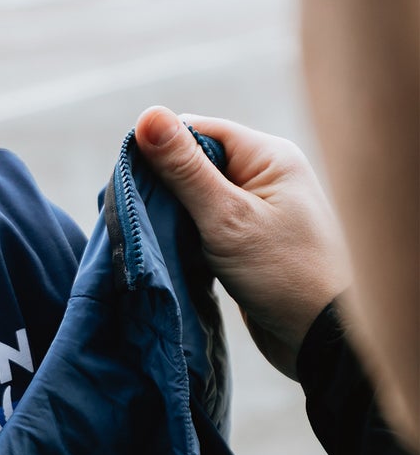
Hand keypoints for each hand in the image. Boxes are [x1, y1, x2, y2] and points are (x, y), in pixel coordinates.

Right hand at [133, 107, 352, 376]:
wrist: (322, 339)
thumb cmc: (283, 273)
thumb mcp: (226, 218)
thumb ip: (184, 169)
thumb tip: (148, 115)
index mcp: (268, 156)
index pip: (197, 131)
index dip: (160, 152)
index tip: (130, 183)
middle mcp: (266, 175)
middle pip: (194, 163)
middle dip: (163, 187)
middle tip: (137, 216)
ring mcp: (258, 209)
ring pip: (196, 198)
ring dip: (172, 216)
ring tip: (151, 237)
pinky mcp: (248, 241)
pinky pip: (205, 226)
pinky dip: (185, 236)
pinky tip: (170, 253)